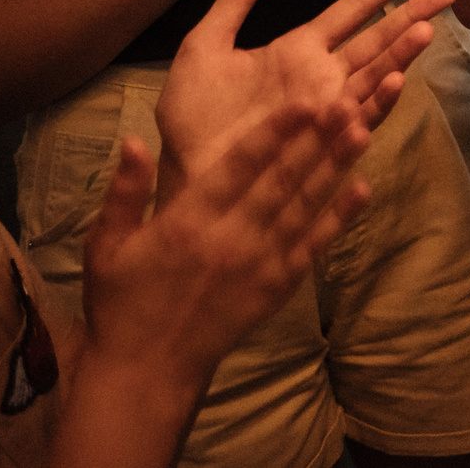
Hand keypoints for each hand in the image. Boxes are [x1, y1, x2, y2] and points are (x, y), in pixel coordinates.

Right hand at [73, 100, 372, 433]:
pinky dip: (340, 217)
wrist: (147, 370)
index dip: (274, 132)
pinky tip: (363, 189)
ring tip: (363, 130)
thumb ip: (125, 193)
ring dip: (336, 167)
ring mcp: (260, 263)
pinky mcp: (278, 287)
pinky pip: (314, 245)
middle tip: (348, 100)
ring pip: (305, 205)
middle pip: (282, 179)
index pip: (239, 166)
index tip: (304, 100)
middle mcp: (231, 237)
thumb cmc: (121, 302)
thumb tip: (131, 140)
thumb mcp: (106, 246)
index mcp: (188, 221)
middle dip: (316, 138)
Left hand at [155, 0, 454, 183]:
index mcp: (298, 50)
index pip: (352, 8)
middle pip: (378, 38)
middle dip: (414, 13)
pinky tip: (398, 80)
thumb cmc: (191, 118)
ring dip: (403, 53)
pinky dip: (379, 101)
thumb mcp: (204, 48)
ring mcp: (326, 109)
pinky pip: (358, 118)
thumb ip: (233, 3)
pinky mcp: (322, 142)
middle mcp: (322, 76)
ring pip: (376, 73)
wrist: (181, 172)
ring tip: (428, 29)